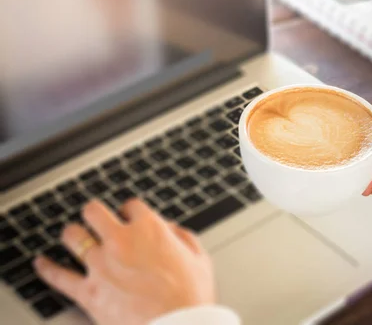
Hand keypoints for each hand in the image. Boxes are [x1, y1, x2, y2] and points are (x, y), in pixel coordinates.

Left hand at [34, 199, 213, 324]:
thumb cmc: (190, 297)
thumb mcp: (199, 259)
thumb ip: (183, 237)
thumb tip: (171, 228)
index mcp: (149, 229)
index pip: (131, 205)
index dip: (130, 210)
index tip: (129, 216)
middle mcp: (121, 241)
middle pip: (94, 211)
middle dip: (95, 213)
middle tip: (96, 219)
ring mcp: (100, 265)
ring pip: (72, 236)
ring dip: (72, 234)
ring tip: (72, 236)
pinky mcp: (87, 292)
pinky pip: (57, 277)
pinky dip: (46, 269)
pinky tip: (41, 263)